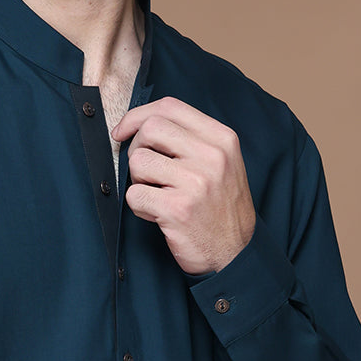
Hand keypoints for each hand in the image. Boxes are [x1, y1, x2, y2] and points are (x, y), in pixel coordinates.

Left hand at [112, 96, 255, 275]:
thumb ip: (190, 138)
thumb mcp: (222, 162)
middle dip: (136, 149)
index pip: (170, 107)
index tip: (123, 131)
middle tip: (145, 172)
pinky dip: (139, 207)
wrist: (236, 254)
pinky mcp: (178, 209)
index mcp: (222, 139)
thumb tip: (140, 123)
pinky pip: (134, 195)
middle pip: (150, 129)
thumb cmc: (221, 206)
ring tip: (157, 195)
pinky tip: (158, 214)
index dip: (138, 115)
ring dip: (138, 181)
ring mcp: (196, 182)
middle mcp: (212, 156)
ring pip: (138, 161)